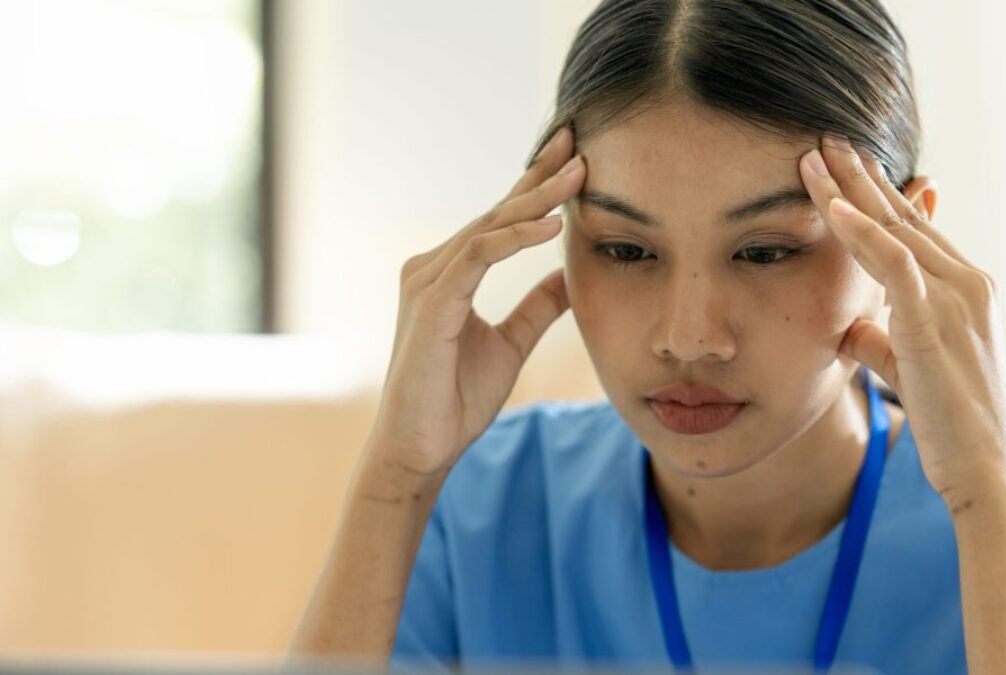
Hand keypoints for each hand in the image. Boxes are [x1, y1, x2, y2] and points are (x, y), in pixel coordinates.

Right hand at [367, 126, 584, 477]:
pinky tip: (551, 226)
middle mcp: (433, 268)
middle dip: (539, 176)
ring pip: (488, 227)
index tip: (576, 158)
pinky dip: (515, 238)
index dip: (536, 187)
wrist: (421, 450)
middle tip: (579, 143)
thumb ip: (536, 307)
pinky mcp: (431, 306)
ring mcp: (428, 283)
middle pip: (496, 212)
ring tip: (578, 176)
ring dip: (536, 200)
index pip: (499, 220)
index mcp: (450, 274)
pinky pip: (478, 257)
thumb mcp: (511, 344)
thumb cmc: (454, 399)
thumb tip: (570, 276)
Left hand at [798, 134, 1005, 507]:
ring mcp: (955, 301)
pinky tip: (833, 210)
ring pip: (894, 231)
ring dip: (849, 191)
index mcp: (963, 290)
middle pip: (901, 217)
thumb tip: (850, 327)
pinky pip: (894, 267)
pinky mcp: (935, 326)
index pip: (911, 229)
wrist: (987, 469)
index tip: (841, 166)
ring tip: (814, 156)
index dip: (874, 195)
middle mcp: (965, 283)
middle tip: (823, 138)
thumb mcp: (909, 368)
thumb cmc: (952, 424)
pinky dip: (862, 235)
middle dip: (859, 176)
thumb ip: (883, 340)